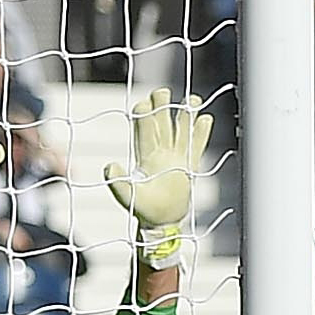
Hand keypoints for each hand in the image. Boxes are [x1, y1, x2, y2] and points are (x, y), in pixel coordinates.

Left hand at [107, 87, 210, 239]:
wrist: (161, 223)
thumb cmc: (144, 211)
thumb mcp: (129, 197)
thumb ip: (118, 184)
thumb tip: (109, 166)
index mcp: (144, 156)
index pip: (144, 129)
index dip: (144, 115)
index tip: (144, 104)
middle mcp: (160, 153)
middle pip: (161, 123)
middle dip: (161, 107)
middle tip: (162, 91)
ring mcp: (176, 158)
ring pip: (181, 131)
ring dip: (185, 115)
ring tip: (191, 99)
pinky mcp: (189, 167)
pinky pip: (196, 146)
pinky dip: (201, 134)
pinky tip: (206, 119)